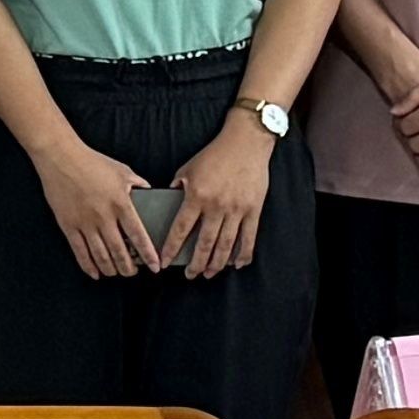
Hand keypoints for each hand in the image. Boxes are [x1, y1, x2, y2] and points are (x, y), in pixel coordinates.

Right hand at [29, 135, 160, 279]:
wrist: (61, 157)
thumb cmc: (91, 161)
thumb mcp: (121, 170)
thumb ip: (137, 183)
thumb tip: (148, 190)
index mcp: (120, 203)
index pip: (138, 235)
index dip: (147, 254)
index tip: (155, 266)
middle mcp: (104, 217)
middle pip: (119, 251)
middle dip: (128, 268)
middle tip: (133, 272)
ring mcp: (85, 223)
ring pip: (100, 255)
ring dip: (110, 269)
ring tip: (116, 273)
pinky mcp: (68, 225)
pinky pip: (79, 251)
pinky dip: (88, 265)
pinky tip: (95, 272)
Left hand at [165, 120, 278, 277]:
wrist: (245, 143)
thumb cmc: (214, 154)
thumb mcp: (188, 168)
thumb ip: (178, 187)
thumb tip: (169, 202)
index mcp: (197, 196)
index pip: (180, 229)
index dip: (171, 249)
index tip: (164, 262)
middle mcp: (216, 206)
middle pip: (204, 243)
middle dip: (196, 263)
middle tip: (191, 275)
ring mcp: (237, 209)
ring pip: (226, 245)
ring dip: (217, 263)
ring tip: (209, 273)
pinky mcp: (253, 210)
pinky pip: (249, 237)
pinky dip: (243, 254)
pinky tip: (237, 264)